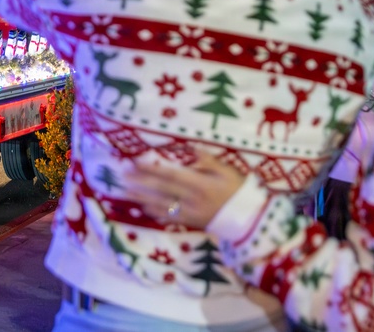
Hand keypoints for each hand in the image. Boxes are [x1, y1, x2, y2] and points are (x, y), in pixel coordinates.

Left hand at [122, 150, 244, 228]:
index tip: (135, 163)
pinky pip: (170, 218)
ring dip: (142, 198)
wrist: (250, 220)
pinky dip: (155, 213)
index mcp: (200, 184)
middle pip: (161, 190)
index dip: (151, 169)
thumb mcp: (227, 171)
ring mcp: (190, 213)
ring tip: (126, 192)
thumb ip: (208, 160)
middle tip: (123, 176)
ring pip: (161, 205)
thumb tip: (190, 149)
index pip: (170, 175)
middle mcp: (191, 200)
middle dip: (141, 182)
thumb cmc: (239, 191)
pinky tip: (144, 208)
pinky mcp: (191, 223)